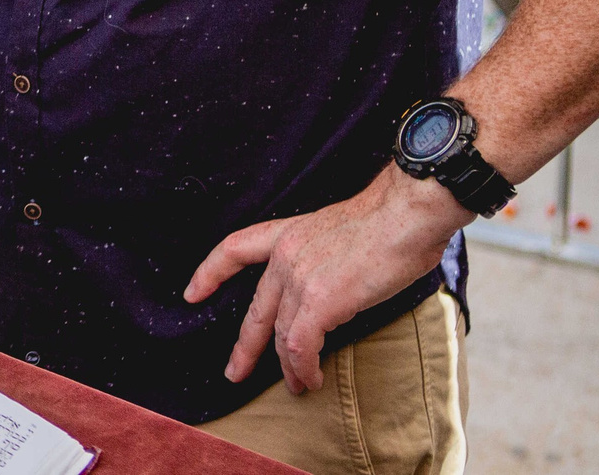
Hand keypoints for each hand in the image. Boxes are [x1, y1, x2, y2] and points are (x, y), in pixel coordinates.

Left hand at [185, 165, 467, 394]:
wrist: (406, 213)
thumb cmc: (391, 221)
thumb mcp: (339, 232)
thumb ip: (324, 258)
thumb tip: (336, 288)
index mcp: (289, 233)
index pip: (235, 249)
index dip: (210, 272)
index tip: (192, 293)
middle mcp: (286, 255)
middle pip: (255, 308)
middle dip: (245, 345)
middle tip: (235, 371)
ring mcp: (299, 278)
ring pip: (281, 334)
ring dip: (289, 366)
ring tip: (297, 386)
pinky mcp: (320, 301)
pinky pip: (300, 345)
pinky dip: (304, 367)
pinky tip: (311, 379)